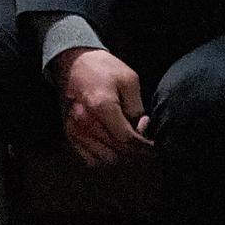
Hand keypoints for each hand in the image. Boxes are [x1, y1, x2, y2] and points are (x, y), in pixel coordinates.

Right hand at [53, 47, 153, 168]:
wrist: (74, 63)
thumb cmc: (104, 68)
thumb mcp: (128, 80)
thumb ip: (136, 108)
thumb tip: (141, 130)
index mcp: (102, 106)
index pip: (126, 139)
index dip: (144, 147)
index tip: (155, 147)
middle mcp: (85, 124)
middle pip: (116, 154)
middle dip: (135, 154)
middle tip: (146, 146)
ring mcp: (74, 133)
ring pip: (104, 161)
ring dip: (122, 158)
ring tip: (132, 147)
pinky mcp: (70, 137)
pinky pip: (91, 160)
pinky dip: (106, 159)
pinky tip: (115, 149)